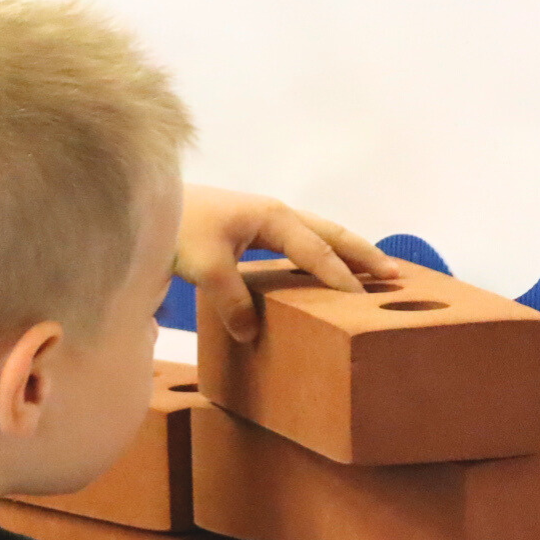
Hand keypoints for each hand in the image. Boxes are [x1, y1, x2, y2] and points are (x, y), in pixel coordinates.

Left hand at [176, 185, 402, 341]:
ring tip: (372, 272)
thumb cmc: (176, 228)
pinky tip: (320, 272)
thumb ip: (232, 300)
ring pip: (316, 235)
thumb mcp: (205, 267)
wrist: (145, 205)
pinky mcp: (248, 231)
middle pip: (330, 233)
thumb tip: (251, 334)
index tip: (363, 298)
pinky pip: (295, 244)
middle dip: (362, 253)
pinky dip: (317, 255)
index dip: (340, 275)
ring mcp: (262, 220)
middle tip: (395, 274)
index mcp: (272, 217)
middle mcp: (274, 214)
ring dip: (344, 252)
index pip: (316, 250)